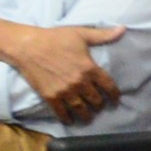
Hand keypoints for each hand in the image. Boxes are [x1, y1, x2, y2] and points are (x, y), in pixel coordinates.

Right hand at [5, 23, 128, 120]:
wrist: (28, 46)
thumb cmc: (55, 38)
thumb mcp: (81, 33)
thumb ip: (103, 35)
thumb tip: (123, 29)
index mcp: (89, 68)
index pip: (108, 86)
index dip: (114, 95)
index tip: (115, 100)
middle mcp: (79, 82)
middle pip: (95, 100)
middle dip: (99, 105)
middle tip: (99, 107)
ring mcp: (65, 91)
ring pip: (80, 109)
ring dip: (86, 115)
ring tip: (88, 117)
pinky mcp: (50, 96)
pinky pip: (61, 112)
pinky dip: (67, 118)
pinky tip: (70, 121)